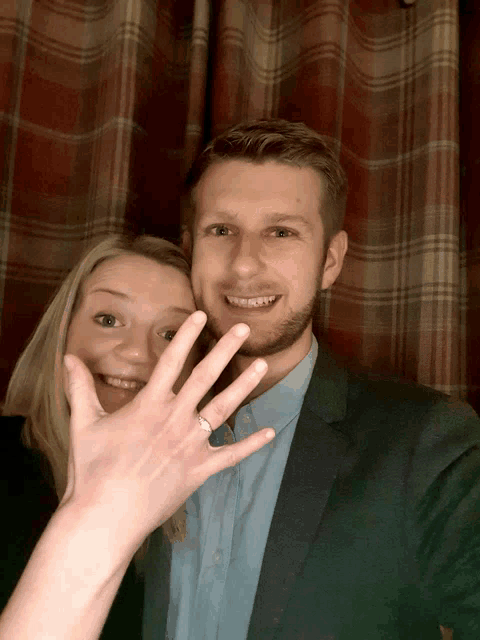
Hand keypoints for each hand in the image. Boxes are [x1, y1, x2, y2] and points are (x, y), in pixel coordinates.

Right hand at [61, 311, 273, 553]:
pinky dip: (251, 444)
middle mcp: (175, 419)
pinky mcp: (200, 470)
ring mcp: (191, 445)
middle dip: (225, 349)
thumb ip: (79, 388)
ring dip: (244, 386)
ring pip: (224, 409)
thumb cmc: (91, 470)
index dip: (186, 336)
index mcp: (149, 405)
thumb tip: (68, 357)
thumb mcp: (83, 423)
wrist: (104, 516)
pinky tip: (271, 432)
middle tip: (243, 329)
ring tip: (263, 366)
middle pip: (206, 377)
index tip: (201, 315)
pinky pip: (231, 455)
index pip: (171, 361)